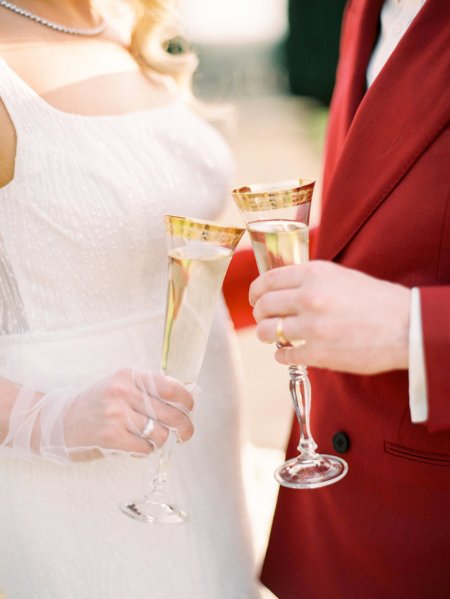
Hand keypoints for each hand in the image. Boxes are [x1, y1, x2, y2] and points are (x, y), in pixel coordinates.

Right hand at [64, 368, 193, 459]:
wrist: (62, 422)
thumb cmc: (98, 404)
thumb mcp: (120, 385)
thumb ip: (148, 388)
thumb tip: (185, 399)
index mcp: (129, 376)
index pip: (170, 387)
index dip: (187, 400)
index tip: (190, 408)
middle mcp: (123, 392)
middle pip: (171, 413)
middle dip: (185, 427)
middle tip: (186, 433)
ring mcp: (116, 415)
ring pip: (160, 434)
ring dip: (162, 440)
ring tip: (153, 438)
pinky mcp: (111, 437)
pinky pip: (145, 448)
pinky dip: (146, 450)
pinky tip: (136, 445)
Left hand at [249, 261, 410, 374]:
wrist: (405, 326)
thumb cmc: (374, 300)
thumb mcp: (339, 275)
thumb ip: (308, 279)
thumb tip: (279, 287)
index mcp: (313, 274)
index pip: (267, 280)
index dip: (255, 292)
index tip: (255, 299)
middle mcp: (309, 297)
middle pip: (263, 306)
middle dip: (259, 314)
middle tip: (264, 319)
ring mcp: (312, 327)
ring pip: (268, 331)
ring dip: (267, 335)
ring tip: (274, 336)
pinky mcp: (318, 353)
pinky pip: (283, 353)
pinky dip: (281, 353)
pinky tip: (286, 351)